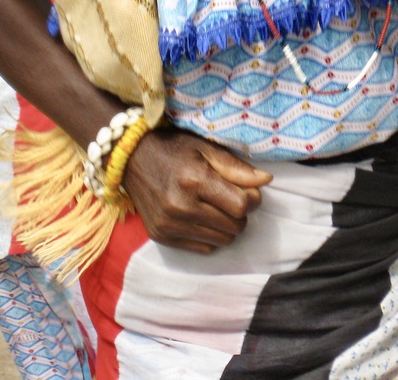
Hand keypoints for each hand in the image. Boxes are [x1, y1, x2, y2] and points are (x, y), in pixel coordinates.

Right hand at [123, 127, 272, 252]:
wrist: (131, 159)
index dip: (252, 199)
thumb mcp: (206, 148)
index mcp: (195, 180)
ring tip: (218, 207)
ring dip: (227, 226)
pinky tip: (203, 218)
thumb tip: (266, 181)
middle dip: (241, 213)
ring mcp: (169, 225)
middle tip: (232, 198)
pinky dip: (210, 236)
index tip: (249, 191)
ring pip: (221, 240)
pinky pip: (203, 248)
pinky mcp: (161, 237)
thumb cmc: (174, 149)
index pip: (241, 206)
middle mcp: (181, 206)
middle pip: (234, 226)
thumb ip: (236, 168)